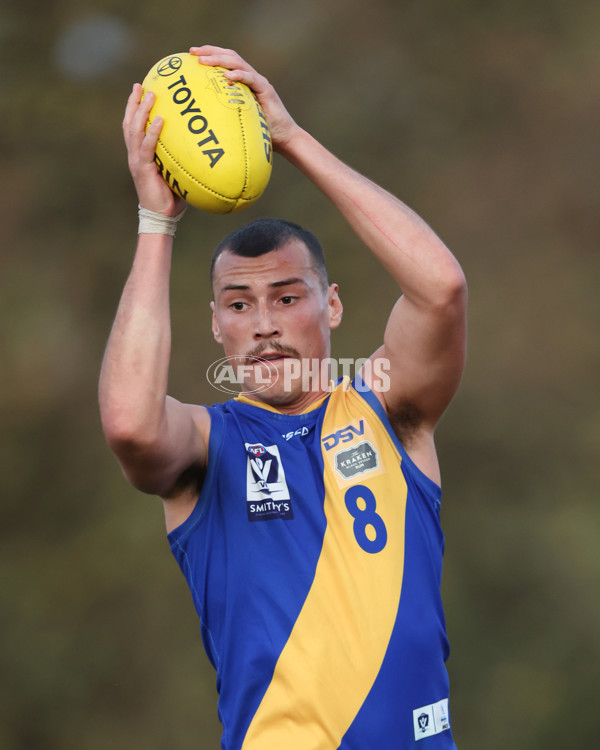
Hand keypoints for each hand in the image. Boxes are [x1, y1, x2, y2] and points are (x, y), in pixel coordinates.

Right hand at [122, 84, 185, 216]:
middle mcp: (134, 155)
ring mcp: (136, 161)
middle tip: (139, 85)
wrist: (162, 217)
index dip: (134, 109)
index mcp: (139, 155)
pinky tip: (160, 119)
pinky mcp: (143, 168)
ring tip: (149, 94)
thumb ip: (180, 158)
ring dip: (142, 111)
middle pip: (129, 123)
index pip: (133, 127)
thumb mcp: (175, 173)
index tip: (139, 90)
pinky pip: (147, 146)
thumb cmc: (171, 197)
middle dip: (133, 103)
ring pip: (135, 130)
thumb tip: (200, 146)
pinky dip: (153, 132)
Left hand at [189, 45, 301, 151]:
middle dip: (210, 51)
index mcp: (244, 81)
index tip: (191, 55)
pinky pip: (251, 79)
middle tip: (192, 52)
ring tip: (204, 61)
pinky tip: (227, 75)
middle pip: (230, 56)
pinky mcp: (267, 90)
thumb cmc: (261, 132)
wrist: (284, 137)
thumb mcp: (238, 120)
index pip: (226, 60)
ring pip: (238, 63)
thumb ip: (225, 113)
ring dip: (220, 60)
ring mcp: (259, 82)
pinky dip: (239, 75)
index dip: (209, 54)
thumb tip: (202, 119)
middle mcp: (251, 77)